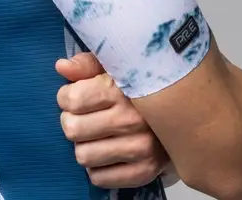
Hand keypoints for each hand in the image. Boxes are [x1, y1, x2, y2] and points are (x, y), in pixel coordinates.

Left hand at [55, 52, 173, 188]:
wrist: (180, 112)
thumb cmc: (138, 85)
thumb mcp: (114, 65)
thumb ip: (86, 64)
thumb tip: (61, 67)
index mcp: (121, 88)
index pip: (72, 100)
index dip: (66, 97)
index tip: (74, 95)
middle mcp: (132, 119)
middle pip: (73, 129)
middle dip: (72, 121)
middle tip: (84, 116)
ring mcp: (140, 147)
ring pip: (83, 156)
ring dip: (85, 145)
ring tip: (96, 134)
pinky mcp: (145, 171)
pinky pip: (100, 178)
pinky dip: (97, 167)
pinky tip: (107, 151)